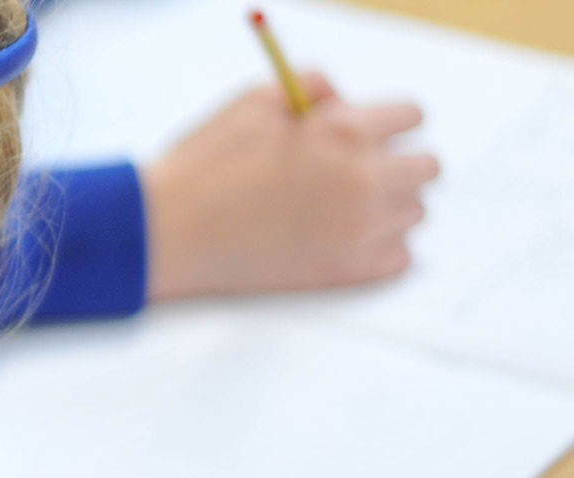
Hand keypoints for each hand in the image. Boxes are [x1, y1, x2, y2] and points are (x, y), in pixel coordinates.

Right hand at [142, 72, 440, 300]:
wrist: (170, 233)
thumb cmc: (204, 167)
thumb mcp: (252, 102)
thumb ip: (310, 86)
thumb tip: (340, 97)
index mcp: (344, 134)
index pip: (412, 117)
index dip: (387, 120)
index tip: (370, 130)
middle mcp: (363, 181)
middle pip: (426, 168)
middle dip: (396, 161)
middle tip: (355, 168)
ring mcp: (360, 232)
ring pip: (415, 213)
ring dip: (389, 204)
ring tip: (341, 205)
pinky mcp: (347, 272)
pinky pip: (401, 256)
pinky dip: (382, 245)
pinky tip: (344, 235)